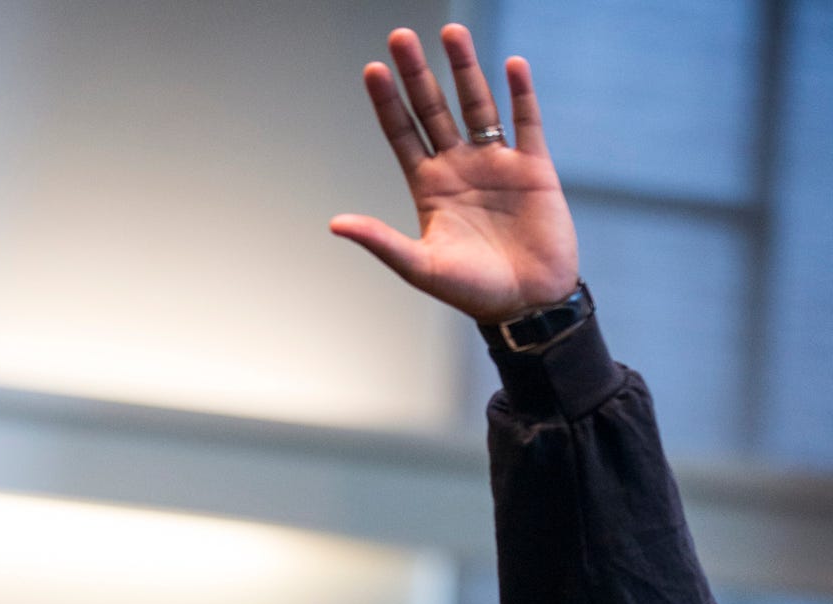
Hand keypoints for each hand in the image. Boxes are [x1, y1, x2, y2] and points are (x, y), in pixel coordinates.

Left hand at [331, 25, 577, 320]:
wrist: (529, 306)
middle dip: (417, 74)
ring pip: (477, 105)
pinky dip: (521, 94)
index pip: (403, 135)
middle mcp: (459, 168)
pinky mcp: (533, 167)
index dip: (388, 104)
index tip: (373, 70)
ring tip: (450, 32)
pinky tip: (512, 66)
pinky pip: (526, 121)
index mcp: (430, 189)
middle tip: (400, 36)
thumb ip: (381, 240)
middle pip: (434, 109)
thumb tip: (335, 224)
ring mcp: (496, 163)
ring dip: (464, 69)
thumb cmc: (474, 293)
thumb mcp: (420, 267)